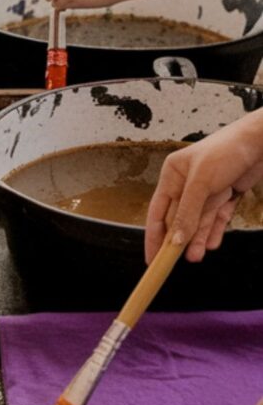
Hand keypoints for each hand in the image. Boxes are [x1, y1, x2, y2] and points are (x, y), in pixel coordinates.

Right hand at [145, 115, 262, 263]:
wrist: (259, 142)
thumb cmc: (225, 151)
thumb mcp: (202, 182)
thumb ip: (187, 212)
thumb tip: (175, 241)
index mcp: (173, 174)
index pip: (158, 210)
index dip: (153, 235)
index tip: (153, 258)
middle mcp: (187, 183)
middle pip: (179, 218)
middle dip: (179, 239)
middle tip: (176, 262)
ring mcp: (207, 190)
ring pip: (199, 221)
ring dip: (197, 239)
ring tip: (197, 257)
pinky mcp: (225, 195)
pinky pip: (217, 218)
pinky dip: (214, 230)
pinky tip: (211, 244)